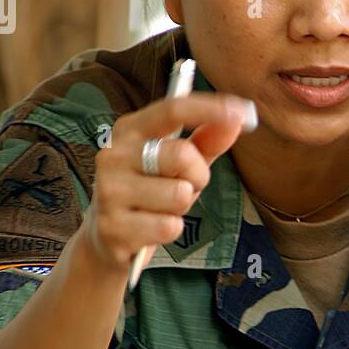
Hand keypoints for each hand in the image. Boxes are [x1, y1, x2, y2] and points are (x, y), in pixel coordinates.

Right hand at [81, 92, 256, 273]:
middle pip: (182, 155)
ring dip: (182, 206)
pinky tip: (150, 228)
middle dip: (197, 176)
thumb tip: (238, 119)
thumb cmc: (149, 192)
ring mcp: (109, 191)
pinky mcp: (112, 227)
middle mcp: (113, 155)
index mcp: (129, 130)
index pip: (172, 109)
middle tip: (183, 186)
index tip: (242, 111)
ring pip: (179, 194)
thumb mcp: (178, 164)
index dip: (210, 109)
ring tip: (161, 208)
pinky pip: (169, 226)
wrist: (106, 238)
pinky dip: (170, 229)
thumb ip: (206, 140)